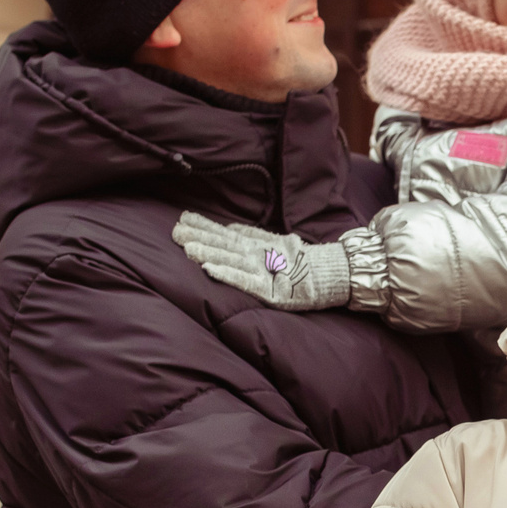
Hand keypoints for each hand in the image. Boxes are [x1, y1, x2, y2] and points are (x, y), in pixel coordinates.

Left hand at [173, 211, 353, 310]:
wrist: (330, 275)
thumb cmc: (301, 262)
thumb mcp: (274, 244)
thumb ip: (251, 236)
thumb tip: (227, 227)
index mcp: (256, 245)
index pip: (225, 233)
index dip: (204, 225)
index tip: (183, 217)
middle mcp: (256, 254)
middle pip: (224, 243)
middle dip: (199, 236)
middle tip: (175, 230)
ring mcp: (262, 270)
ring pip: (231, 258)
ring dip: (208, 251)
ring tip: (186, 246)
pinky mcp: (269, 290)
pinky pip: (245, 281)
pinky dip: (227, 274)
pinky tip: (209, 269)